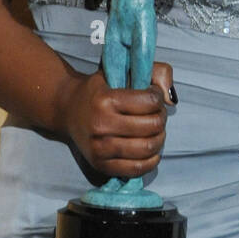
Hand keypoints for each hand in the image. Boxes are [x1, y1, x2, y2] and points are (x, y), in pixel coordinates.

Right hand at [54, 61, 174, 176]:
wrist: (68, 109)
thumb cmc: (101, 88)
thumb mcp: (125, 68)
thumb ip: (157, 71)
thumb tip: (171, 100)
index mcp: (105, 99)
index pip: (151, 101)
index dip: (158, 97)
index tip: (152, 95)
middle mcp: (101, 125)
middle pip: (152, 126)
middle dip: (161, 117)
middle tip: (155, 113)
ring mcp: (99, 148)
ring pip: (147, 148)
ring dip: (159, 138)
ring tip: (153, 130)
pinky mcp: (101, 165)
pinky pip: (136, 169)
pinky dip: (151, 160)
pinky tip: (150, 149)